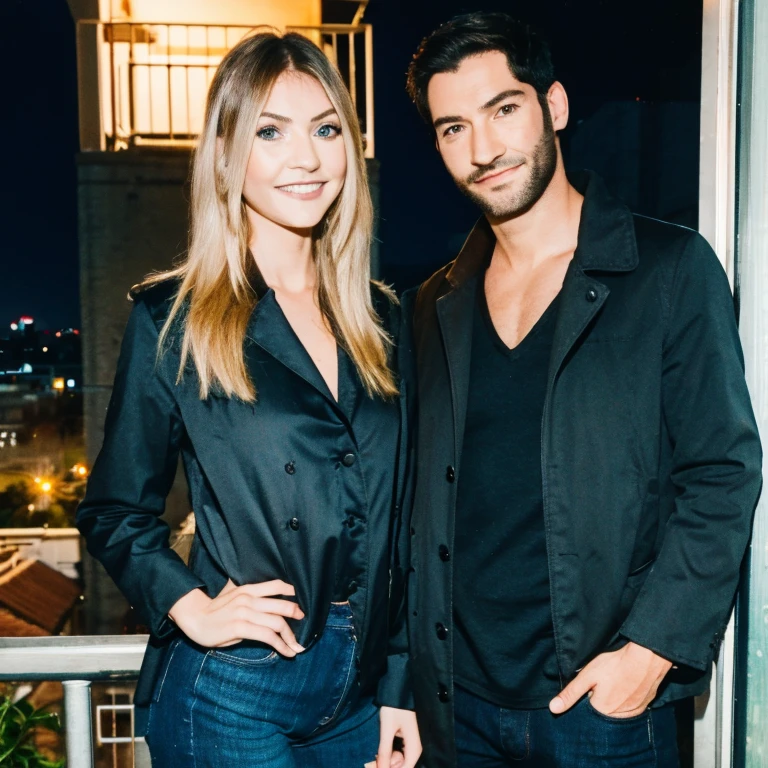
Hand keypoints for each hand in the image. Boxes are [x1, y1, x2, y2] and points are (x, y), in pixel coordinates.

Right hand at [168, 579, 304, 655]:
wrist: (195, 618)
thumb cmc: (216, 609)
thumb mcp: (233, 594)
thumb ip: (250, 593)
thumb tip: (268, 595)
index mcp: (248, 588)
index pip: (277, 585)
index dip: (294, 593)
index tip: (304, 604)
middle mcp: (249, 598)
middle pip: (282, 605)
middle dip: (297, 616)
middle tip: (306, 625)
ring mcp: (245, 613)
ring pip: (277, 622)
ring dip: (291, 636)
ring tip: (298, 646)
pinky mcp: (240, 628)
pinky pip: (267, 636)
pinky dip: (281, 645)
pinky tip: (287, 652)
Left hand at [376, 706, 420, 767]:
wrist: (401, 689)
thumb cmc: (394, 707)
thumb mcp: (387, 729)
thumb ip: (385, 752)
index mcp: (415, 748)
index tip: (378, 765)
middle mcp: (417, 747)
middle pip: (403, 766)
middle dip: (389, 764)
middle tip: (377, 756)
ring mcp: (414, 742)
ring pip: (402, 760)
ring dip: (390, 758)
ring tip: (380, 749)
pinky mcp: (410, 737)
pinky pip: (402, 752)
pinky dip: (392, 752)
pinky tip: (385, 745)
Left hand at [549, 642, 672, 717]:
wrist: (647, 658)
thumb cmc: (615, 664)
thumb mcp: (588, 675)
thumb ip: (571, 693)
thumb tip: (553, 708)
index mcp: (602, 712)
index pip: (587, 708)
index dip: (588, 693)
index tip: (592, 683)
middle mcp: (618, 718)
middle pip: (603, 710)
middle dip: (601, 697)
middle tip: (606, 680)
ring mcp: (633, 713)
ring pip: (617, 709)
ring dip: (614, 698)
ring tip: (616, 681)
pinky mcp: (644, 706)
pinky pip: (630, 707)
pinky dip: (626, 698)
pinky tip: (626, 684)